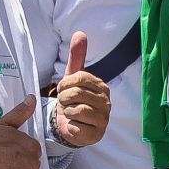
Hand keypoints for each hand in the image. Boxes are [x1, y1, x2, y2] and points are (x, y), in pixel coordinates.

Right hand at [0, 96, 41, 168]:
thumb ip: (20, 113)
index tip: (6, 153)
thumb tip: (32, 97)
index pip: (33, 151)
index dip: (20, 152)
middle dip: (21, 165)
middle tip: (2, 164)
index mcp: (31, 147)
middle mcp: (33, 165)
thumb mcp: (1, 125)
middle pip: (32, 166)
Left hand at [52, 32, 109, 147]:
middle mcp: (106, 102)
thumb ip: (76, 56)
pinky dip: (69, 126)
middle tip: (64, 102)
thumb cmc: (72, 98)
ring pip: (76, 110)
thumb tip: (80, 33)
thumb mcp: (72, 76)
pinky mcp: (96, 135)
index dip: (65, 84)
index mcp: (101, 86)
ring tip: (69, 112)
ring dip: (66, 111)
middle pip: (76, 94)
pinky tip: (73, 125)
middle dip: (63, 98)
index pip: (79, 78)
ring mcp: (104, 120)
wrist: (70, 124)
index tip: (62, 89)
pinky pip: (76, 127)